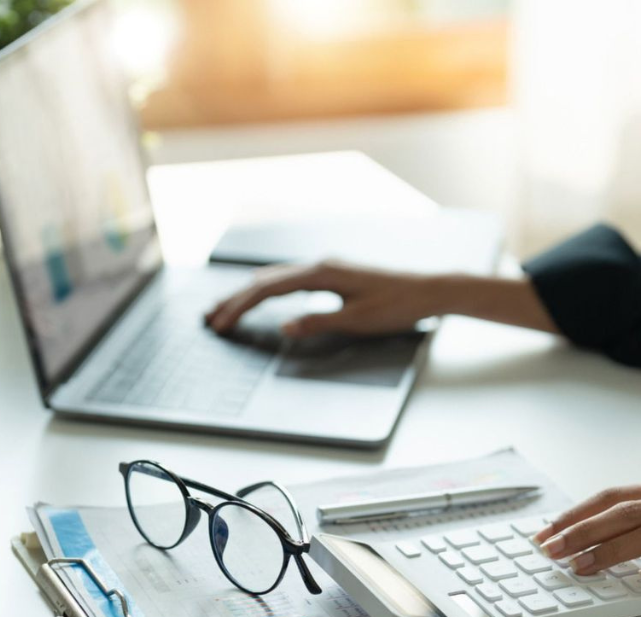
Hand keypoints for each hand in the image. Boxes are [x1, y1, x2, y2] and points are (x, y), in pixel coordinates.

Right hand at [205, 261, 439, 336]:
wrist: (428, 291)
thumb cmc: (398, 306)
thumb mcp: (357, 321)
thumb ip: (318, 322)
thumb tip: (285, 327)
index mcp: (322, 273)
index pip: (269, 289)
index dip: (242, 306)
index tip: (222, 323)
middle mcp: (321, 265)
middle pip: (267, 280)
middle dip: (236, 299)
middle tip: (211, 318)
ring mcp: (328, 267)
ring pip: (278, 278)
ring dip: (250, 294)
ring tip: (227, 308)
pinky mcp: (336, 274)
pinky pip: (292, 280)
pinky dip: (270, 291)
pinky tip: (264, 298)